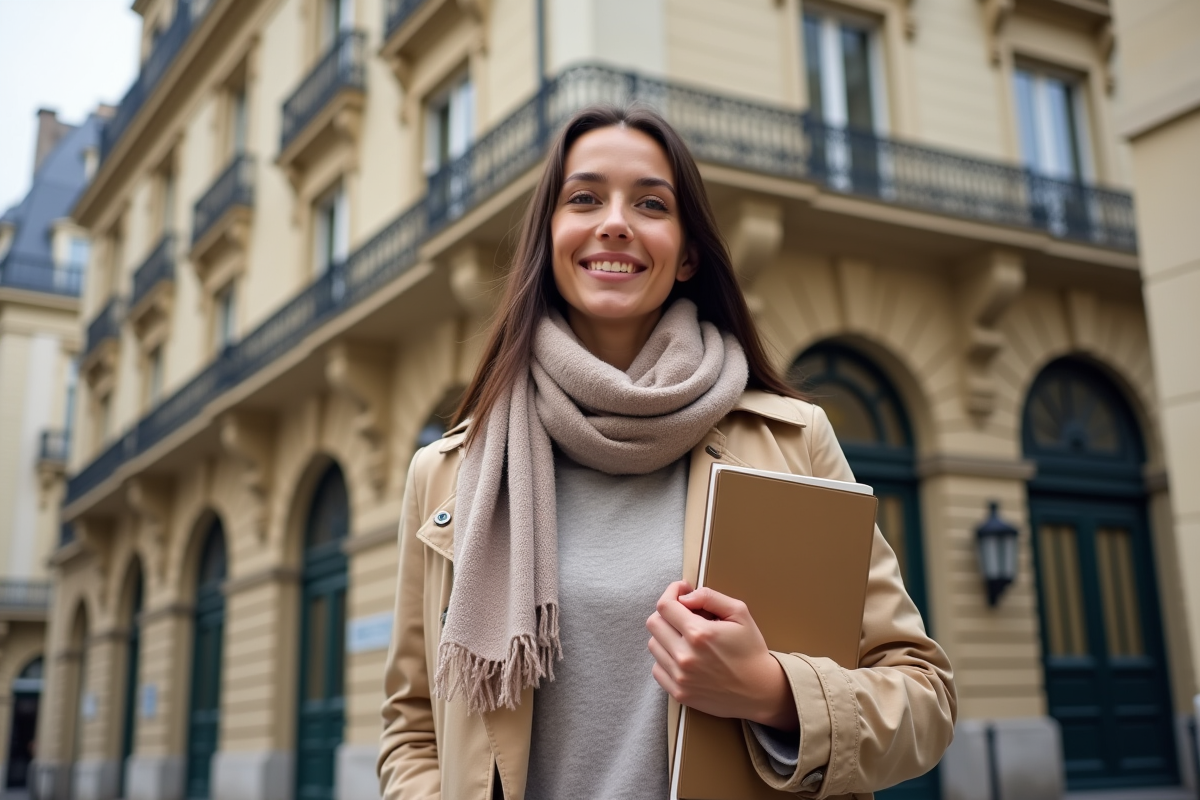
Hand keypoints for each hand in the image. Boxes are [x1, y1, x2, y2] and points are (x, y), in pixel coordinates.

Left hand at [646, 581, 798, 730]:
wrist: (761, 691)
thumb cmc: (751, 650)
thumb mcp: (739, 613)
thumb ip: (709, 597)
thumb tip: (685, 596)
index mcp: (699, 634)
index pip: (665, 606)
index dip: (671, 592)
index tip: (682, 591)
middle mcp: (685, 656)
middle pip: (654, 624)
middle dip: (667, 612)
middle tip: (684, 613)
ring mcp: (680, 677)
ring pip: (654, 645)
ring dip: (666, 635)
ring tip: (686, 637)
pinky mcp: (678, 693)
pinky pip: (657, 668)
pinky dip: (666, 659)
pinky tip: (683, 656)